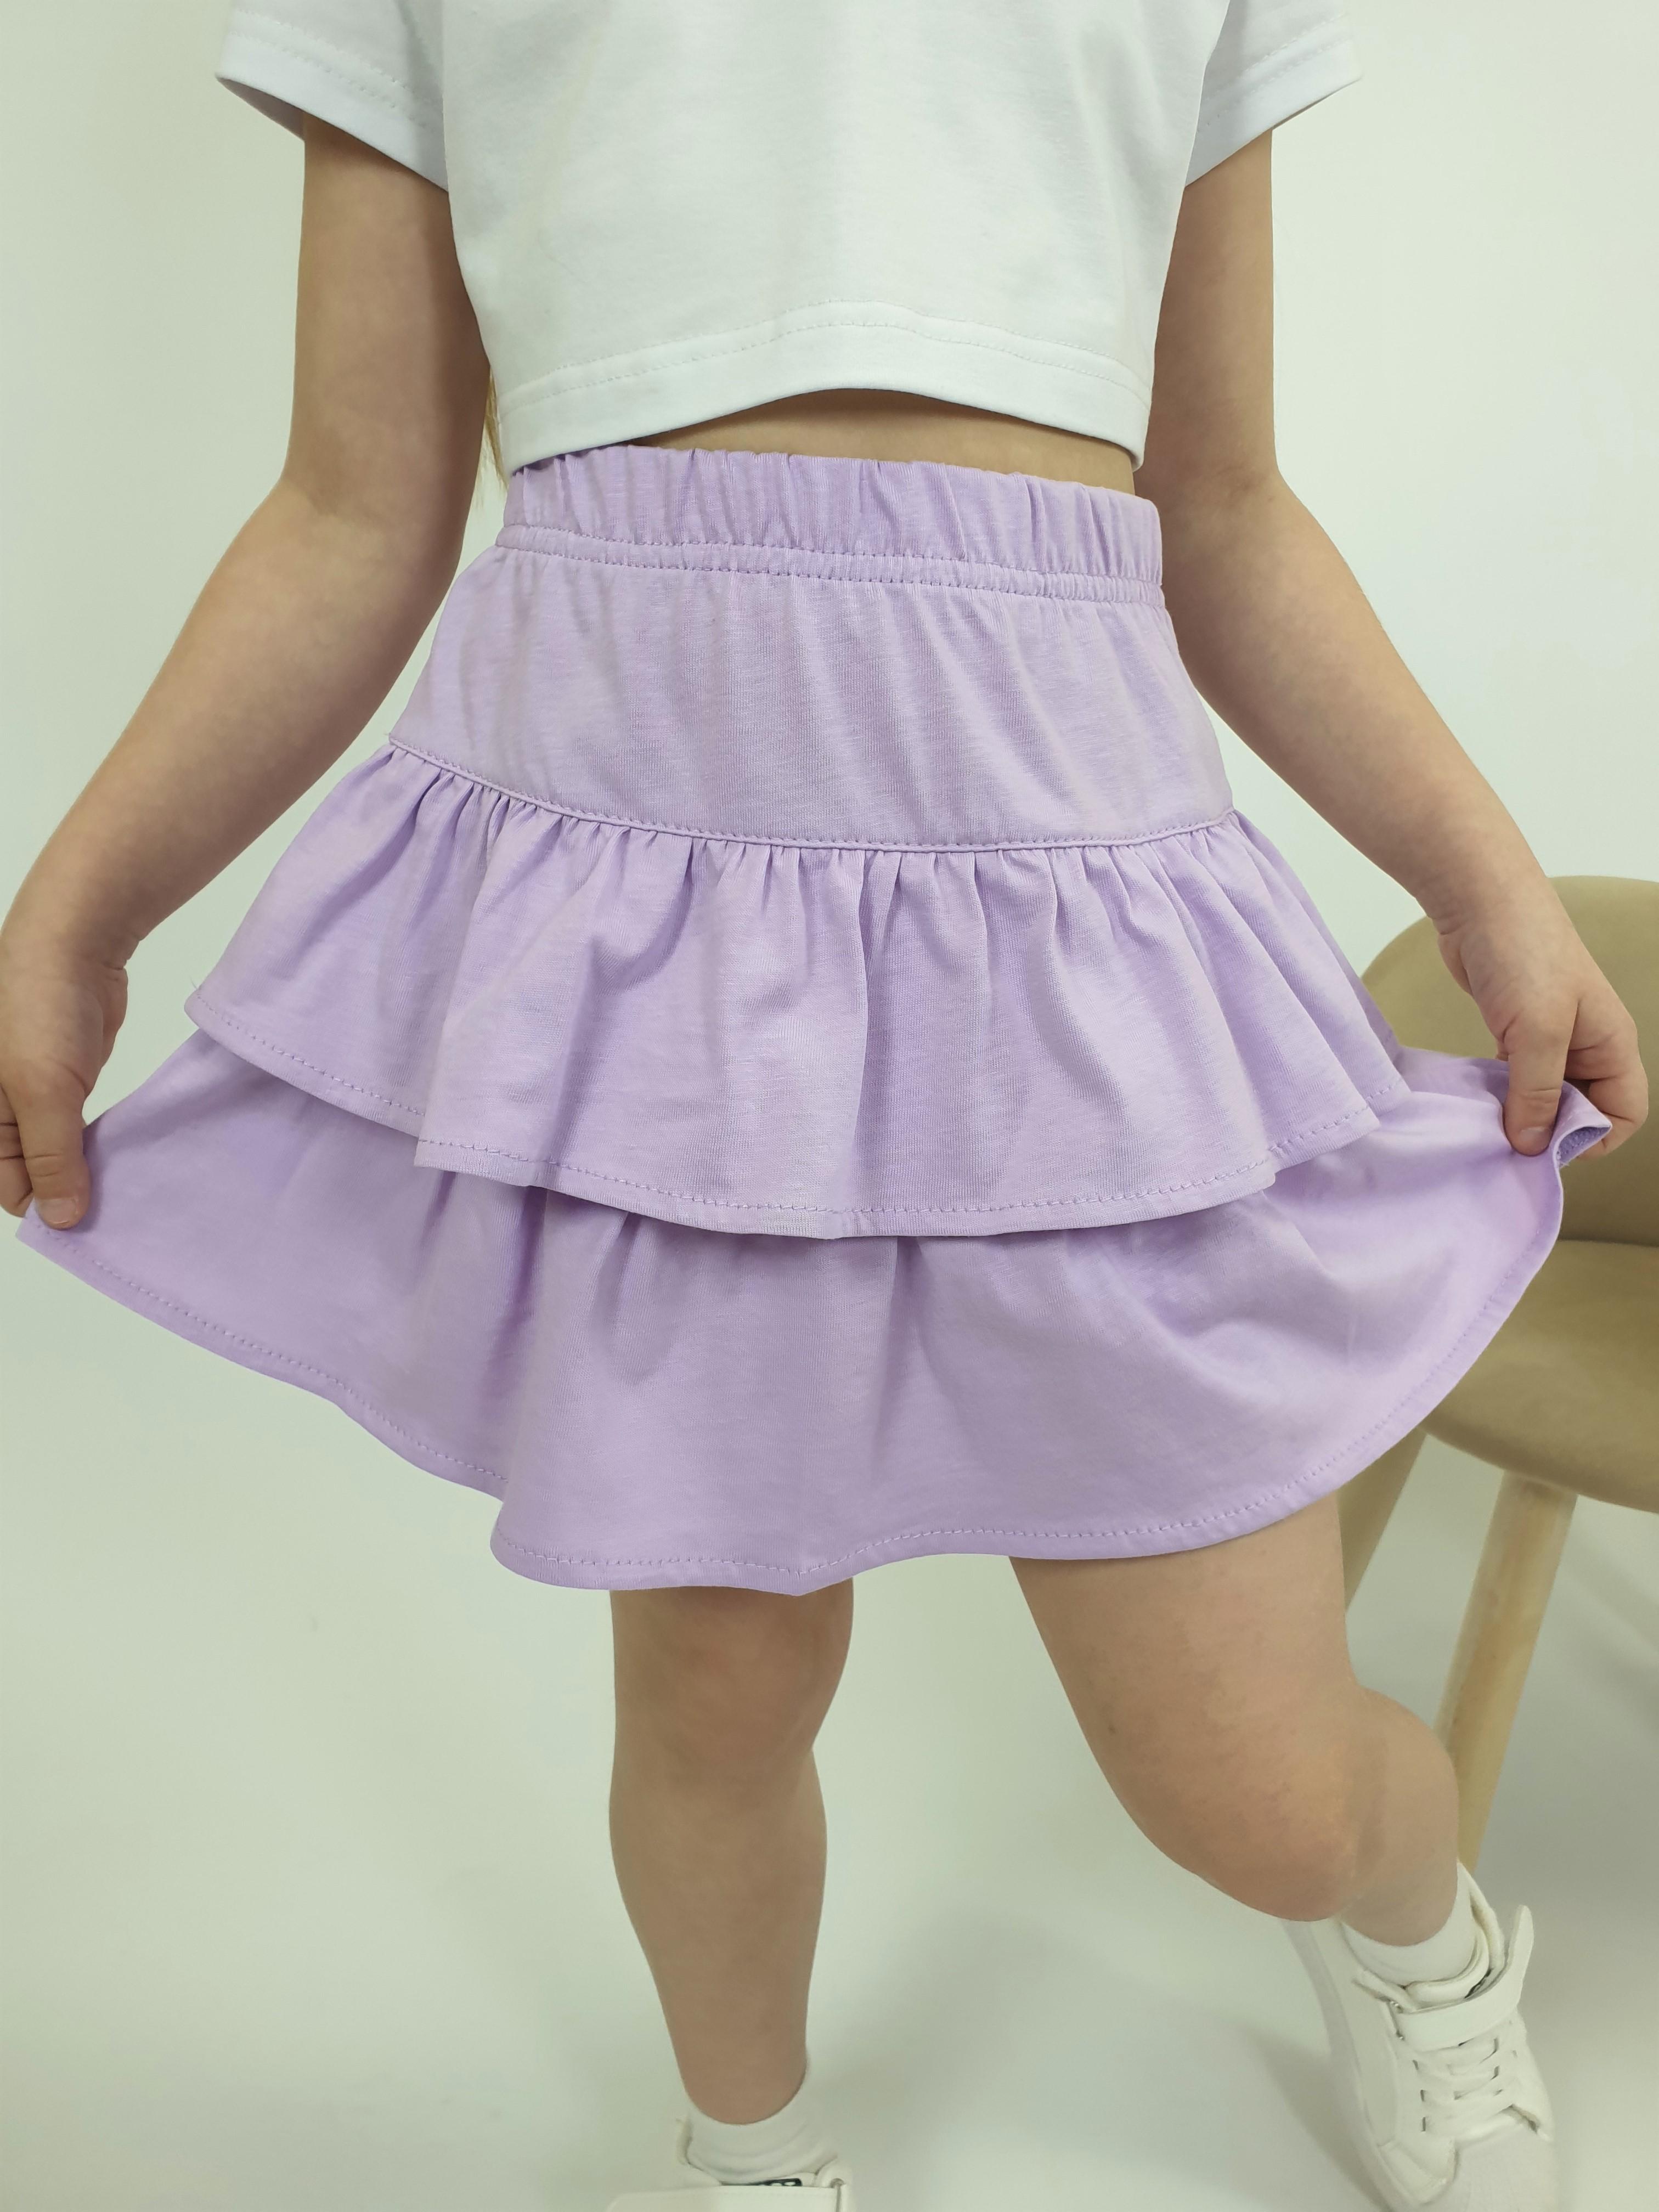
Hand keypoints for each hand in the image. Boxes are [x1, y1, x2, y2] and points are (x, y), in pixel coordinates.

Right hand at [0, 929, 127, 1228]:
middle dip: (70, 1191)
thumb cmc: (36, 1010)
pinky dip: (100, 1145)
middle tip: (118, 1206)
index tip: (93, 1219)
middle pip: (33, 1177)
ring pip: (59, 1156)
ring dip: (89, 1169)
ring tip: (127, 1185)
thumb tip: (60, 1220)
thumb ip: (51, 1156)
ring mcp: (32, 1101)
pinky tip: (127, 1157)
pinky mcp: (65, 1087)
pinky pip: (79, 1131)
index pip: (8, 1190)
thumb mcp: (41, 1090)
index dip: (46, 1206)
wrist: (71, 946)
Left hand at [1433, 878, 1646, 1159]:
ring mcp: (1551, 1036)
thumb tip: (1532, 1146)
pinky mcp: (1515, 1029)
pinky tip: (1477, 1101)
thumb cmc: (1524, 957)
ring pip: (1545, 1094)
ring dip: (1520, 1112)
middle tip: (1508, 1141)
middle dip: (1551, 1129)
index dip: (1594, 1138)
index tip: (1547, 1148)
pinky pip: (1516, 1076)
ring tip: (1488, 1124)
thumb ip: (1537, 1092)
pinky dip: (1501, 1091)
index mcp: (1611, 1045)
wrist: (1482, 901)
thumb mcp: (1537, 1032)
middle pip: (1583, 1109)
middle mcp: (1588, 1045)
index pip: (1623, 1112)